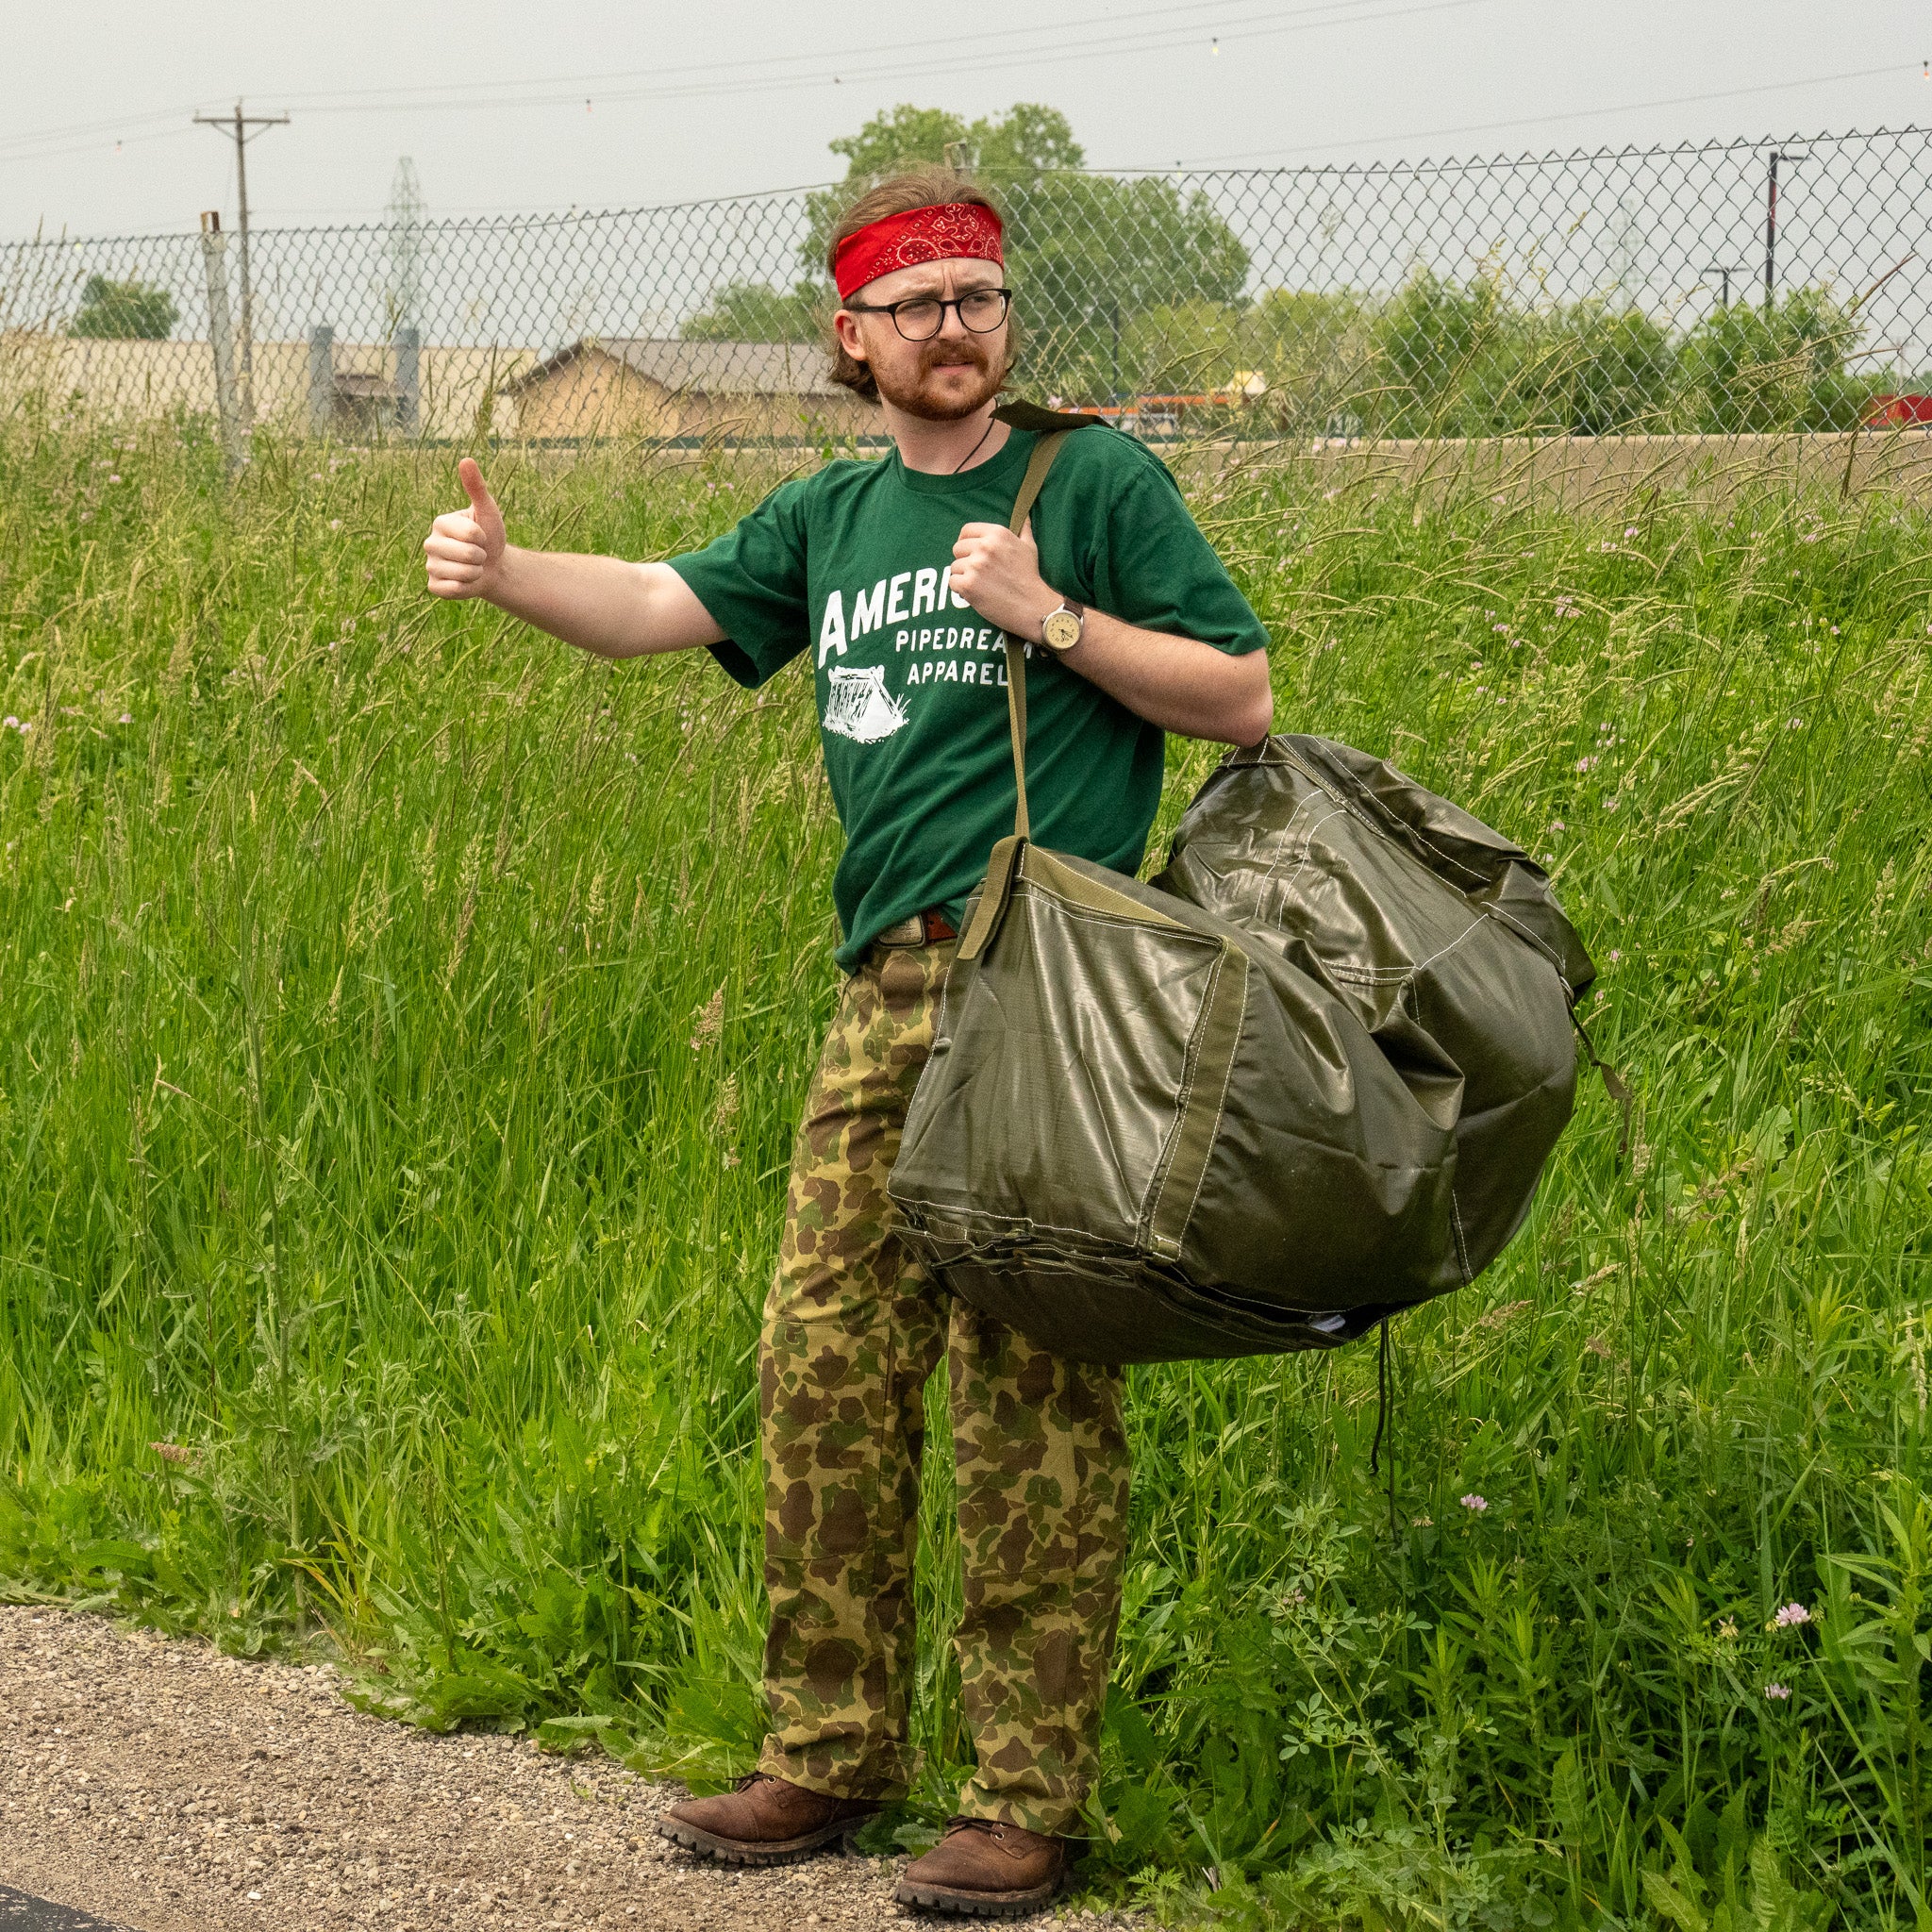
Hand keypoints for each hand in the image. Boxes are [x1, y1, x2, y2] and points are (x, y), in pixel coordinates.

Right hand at [423, 458, 507, 599]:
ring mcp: (430, 565)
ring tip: (474, 567)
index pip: (470, 534)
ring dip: (477, 573)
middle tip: (478, 554)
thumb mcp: (488, 511)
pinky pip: (452, 590)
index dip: (483, 538)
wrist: (493, 566)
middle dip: (482, 557)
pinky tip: (465, 581)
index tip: (481, 536)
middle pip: (467, 555)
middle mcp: (430, 543)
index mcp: (441, 522)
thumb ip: (477, 487)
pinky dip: (466, 588)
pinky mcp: (434, 585)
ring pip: (463, 574)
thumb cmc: (490, 535)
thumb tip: (466, 459)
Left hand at [949, 517, 1054, 641]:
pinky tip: (975, 593)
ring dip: (963, 577)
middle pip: (957, 549)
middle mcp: (985, 547)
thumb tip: (1025, 515)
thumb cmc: (1030, 577)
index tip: (970, 552)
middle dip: (964, 561)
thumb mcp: (1029, 547)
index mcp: (997, 534)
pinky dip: (960, 590)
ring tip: (980, 585)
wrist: (1033, 606)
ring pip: (954, 567)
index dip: (965, 541)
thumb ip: (1023, 529)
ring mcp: (975, 566)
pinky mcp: (968, 585)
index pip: (966, 530)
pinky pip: (952, 582)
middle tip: (978, 573)